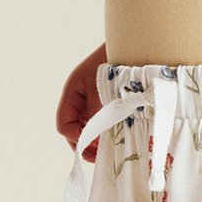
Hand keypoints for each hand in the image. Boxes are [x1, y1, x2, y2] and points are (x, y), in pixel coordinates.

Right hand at [56, 42, 108, 159]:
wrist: (136, 45)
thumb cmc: (117, 63)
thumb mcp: (104, 91)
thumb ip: (96, 115)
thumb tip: (94, 139)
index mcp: (73, 92)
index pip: (64, 124)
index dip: (75, 138)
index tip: (92, 145)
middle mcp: (81, 97)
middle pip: (75, 129)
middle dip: (86, 143)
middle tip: (101, 155)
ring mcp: (94, 99)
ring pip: (89, 127)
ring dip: (98, 138)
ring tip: (111, 148)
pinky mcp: (109, 100)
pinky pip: (103, 120)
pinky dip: (108, 130)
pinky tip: (119, 136)